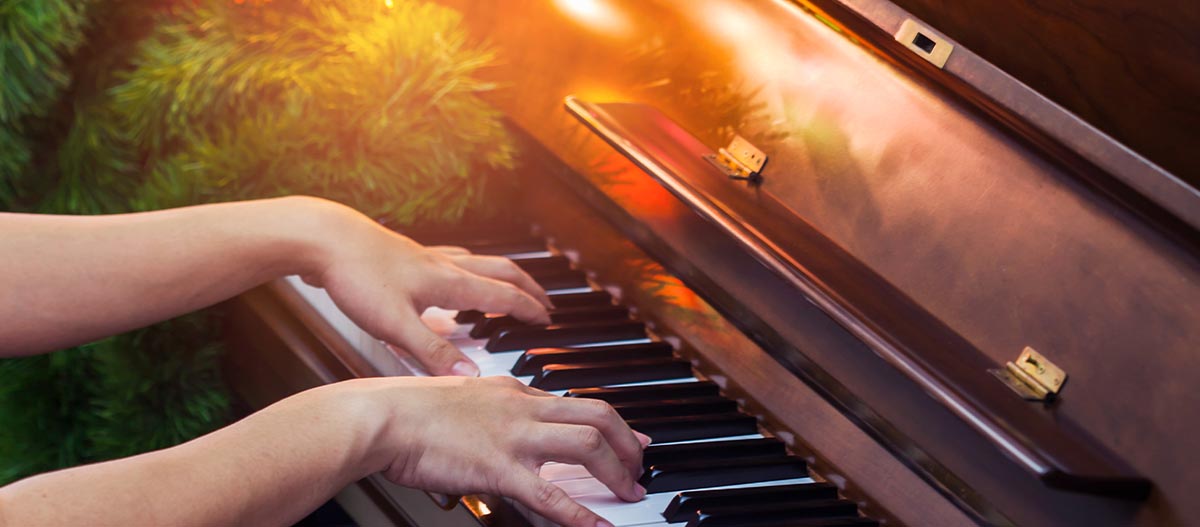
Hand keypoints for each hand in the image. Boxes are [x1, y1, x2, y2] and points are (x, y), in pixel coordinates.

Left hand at [300, 200, 552, 375]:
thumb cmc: (355, 276)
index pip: (502, 296)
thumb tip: (470, 374)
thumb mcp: (394, 325)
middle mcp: (443, 265)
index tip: (547, 320)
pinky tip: (451, 274)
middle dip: (527, 287)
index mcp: (448, 282)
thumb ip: (432, 352)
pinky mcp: (404, 255)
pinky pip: (449, 260)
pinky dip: (465, 268)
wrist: (322, 238)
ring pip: (477, 262)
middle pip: (500, 271)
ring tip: (508, 287)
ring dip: (501, 275)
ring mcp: (424, 257)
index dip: (529, 310)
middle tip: (543, 301)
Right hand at [346, 376, 649, 526]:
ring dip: (616, 470)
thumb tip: (494, 423)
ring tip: (629, 493)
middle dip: (627, 441)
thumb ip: (483, 406)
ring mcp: (513, 436)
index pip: (573, 402)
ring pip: (586, 445)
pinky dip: (580, 513)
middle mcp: (521, 407)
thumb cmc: (405, 410)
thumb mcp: (456, 396)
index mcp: (511, 391)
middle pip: (595, 415)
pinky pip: (550, 494)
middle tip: (641, 464)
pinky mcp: (498, 467)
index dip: (609, 421)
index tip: (630, 435)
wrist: (380, 416)